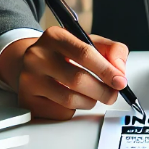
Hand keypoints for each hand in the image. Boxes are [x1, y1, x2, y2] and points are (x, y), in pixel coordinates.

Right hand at [0, 27, 129, 119]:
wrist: (30, 62)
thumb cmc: (64, 54)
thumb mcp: (87, 42)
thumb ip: (111, 50)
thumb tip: (120, 71)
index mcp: (54, 36)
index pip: (84, 53)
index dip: (106, 70)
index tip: (120, 81)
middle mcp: (37, 56)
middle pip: (77, 79)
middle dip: (102, 91)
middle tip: (112, 94)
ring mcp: (29, 79)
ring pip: (70, 99)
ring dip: (89, 101)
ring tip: (92, 95)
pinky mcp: (27, 100)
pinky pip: (60, 112)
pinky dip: (73, 110)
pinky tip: (72, 99)